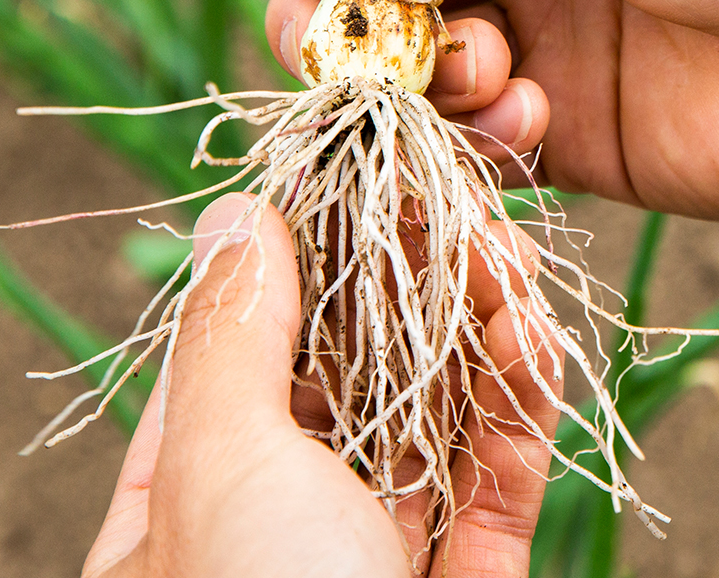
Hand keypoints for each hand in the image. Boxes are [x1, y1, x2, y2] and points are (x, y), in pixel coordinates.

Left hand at [83, 194, 560, 576]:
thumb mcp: (222, 469)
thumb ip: (235, 341)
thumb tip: (236, 216)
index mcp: (184, 510)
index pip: (237, 354)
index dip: (292, 261)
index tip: (350, 178)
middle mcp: (280, 527)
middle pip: (349, 376)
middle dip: (405, 284)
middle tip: (457, 197)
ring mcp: (378, 559)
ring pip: (433, 419)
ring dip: (474, 330)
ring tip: (507, 250)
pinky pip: (496, 482)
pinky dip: (520, 407)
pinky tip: (534, 336)